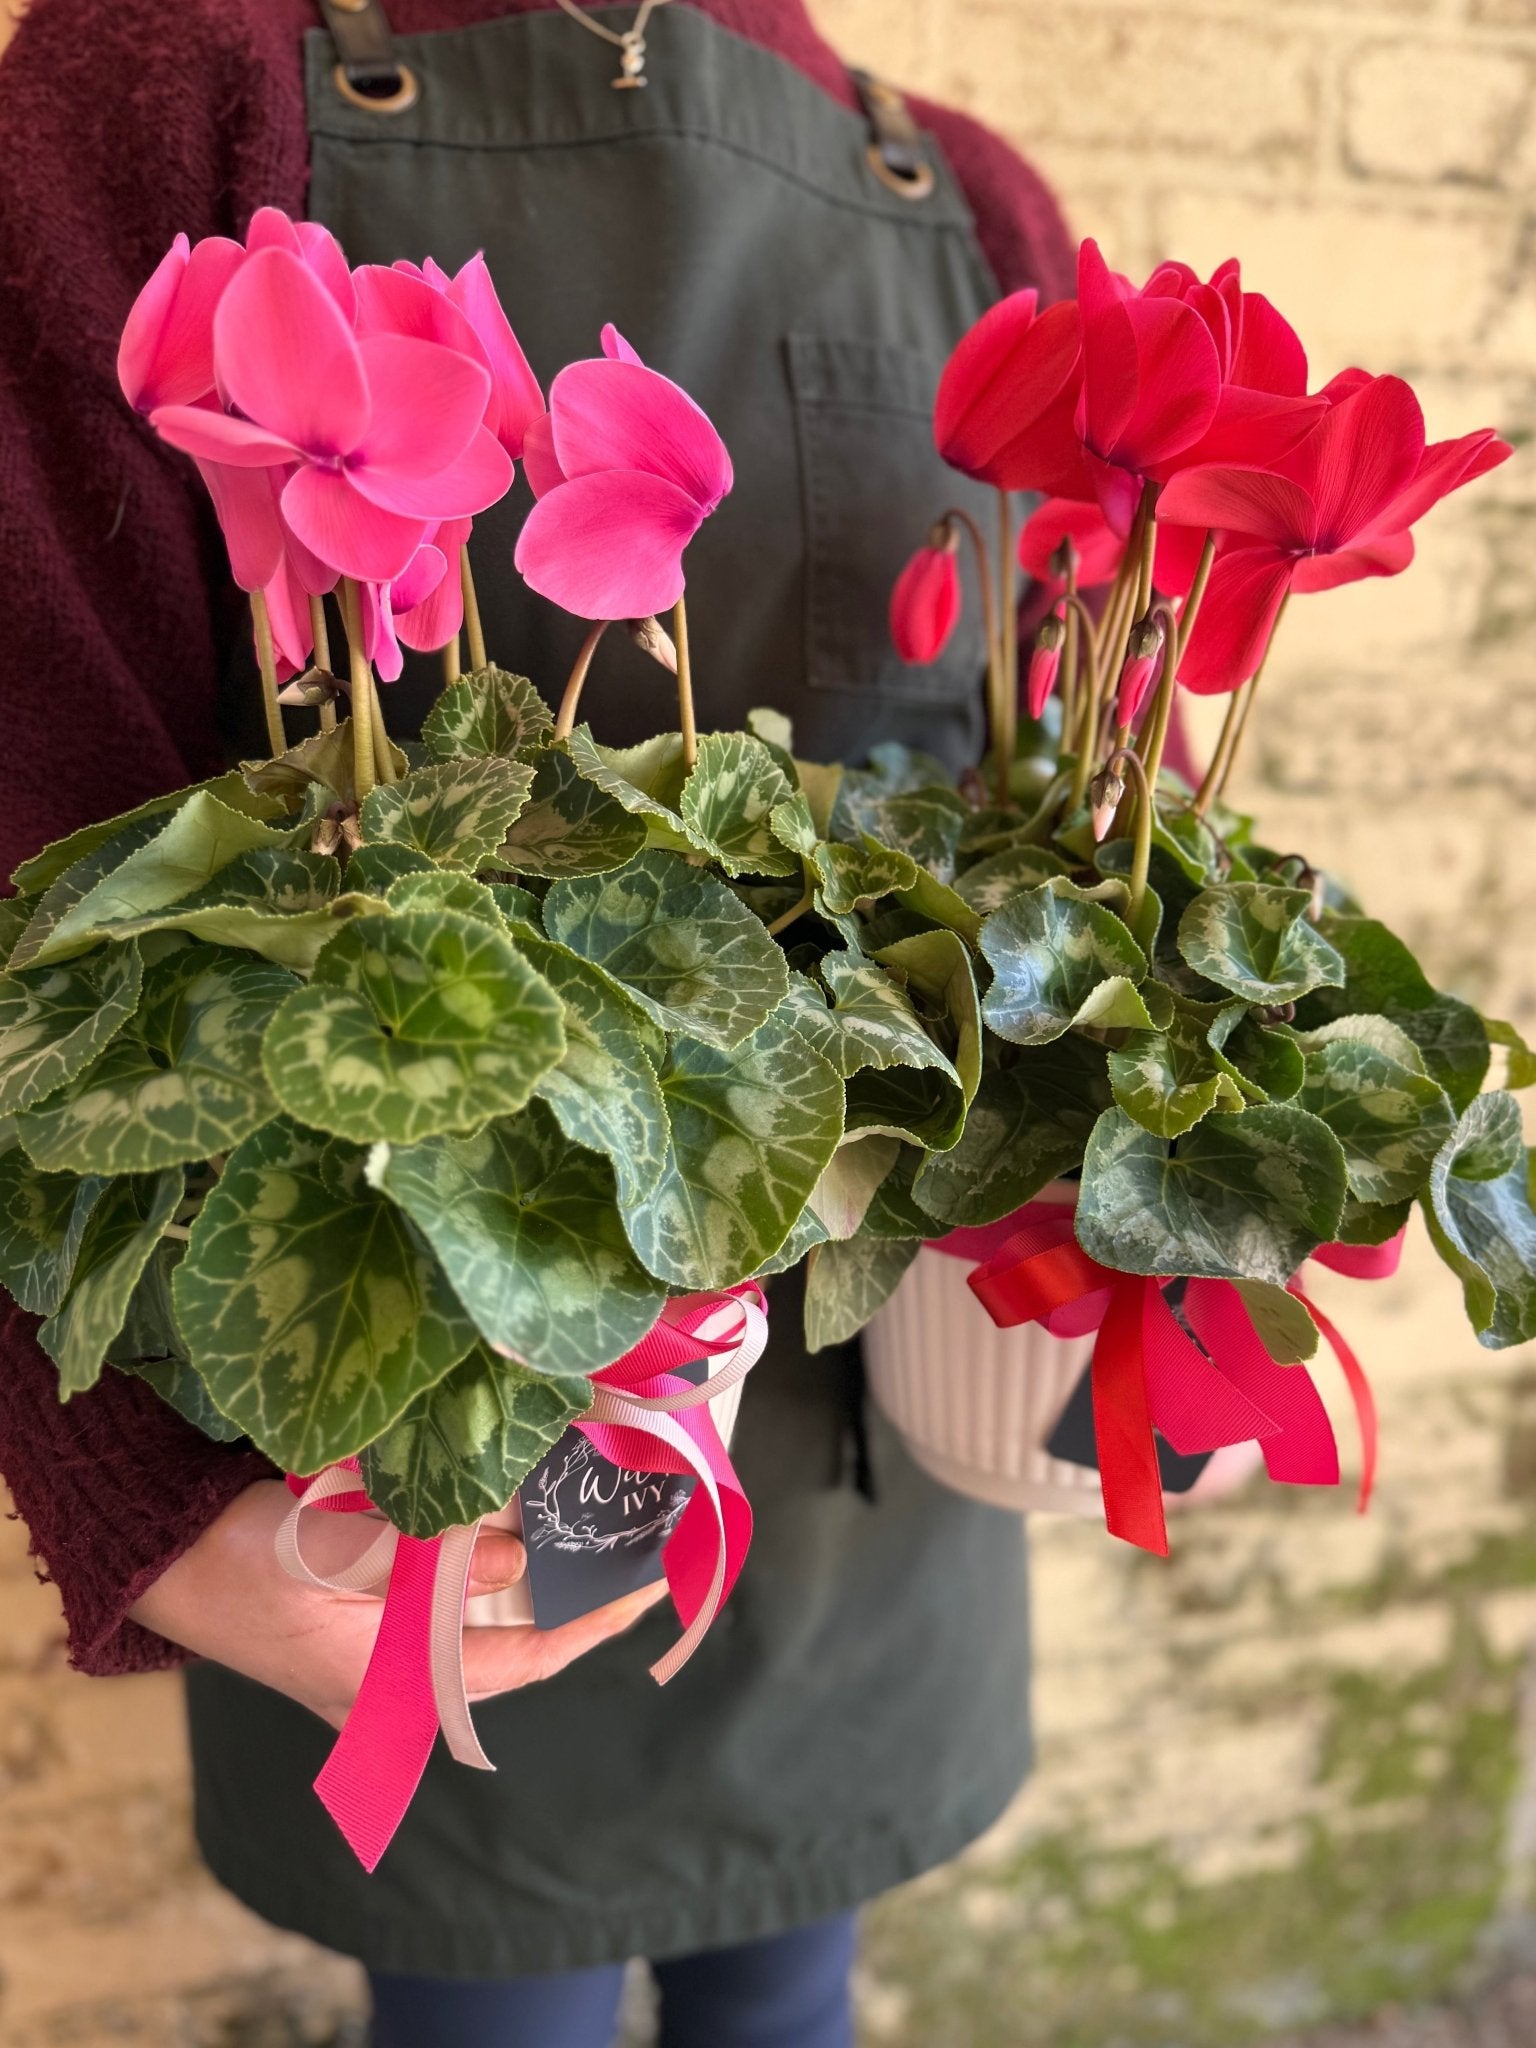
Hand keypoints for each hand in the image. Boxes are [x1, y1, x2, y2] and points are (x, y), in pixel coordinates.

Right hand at [128, 1479, 664, 1728]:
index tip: (649, 1591)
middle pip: (513, 1654)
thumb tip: (514, 1564)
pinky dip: (489, 1579)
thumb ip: (421, 1558)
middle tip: (635, 1549)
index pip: (522, 1663)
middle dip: (574, 1607)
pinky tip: (518, 1533)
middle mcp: (394, 1688)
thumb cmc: (234, 1556)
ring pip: (485, 1633)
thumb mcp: (327, 1547)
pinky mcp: (365, 1633)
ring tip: (593, 1537)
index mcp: (390, 1682)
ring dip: (536, 1591)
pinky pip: (449, 1614)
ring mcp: (379, 1666)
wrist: (155, 1559)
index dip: (590, 1627)